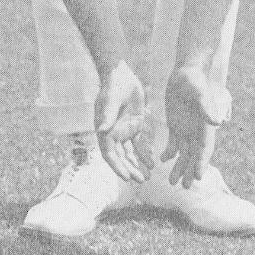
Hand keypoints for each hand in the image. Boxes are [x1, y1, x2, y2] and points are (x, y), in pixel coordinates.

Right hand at [95, 61, 153, 182]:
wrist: (121, 74)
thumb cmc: (113, 85)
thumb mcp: (111, 99)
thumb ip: (107, 114)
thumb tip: (102, 130)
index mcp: (104, 130)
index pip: (109, 154)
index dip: (117, 167)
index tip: (126, 178)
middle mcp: (113, 134)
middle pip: (121, 158)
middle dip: (130, 170)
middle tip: (141, 180)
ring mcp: (124, 131)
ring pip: (131, 154)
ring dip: (138, 165)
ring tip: (148, 177)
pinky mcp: (135, 126)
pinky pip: (140, 144)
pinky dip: (145, 154)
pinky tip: (153, 162)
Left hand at [161, 66, 225, 187]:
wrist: (185, 71)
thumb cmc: (194, 79)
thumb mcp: (198, 92)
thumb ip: (207, 107)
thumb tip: (218, 122)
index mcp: (205, 125)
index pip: (204, 148)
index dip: (201, 162)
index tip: (198, 177)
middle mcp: (197, 130)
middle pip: (194, 155)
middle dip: (190, 171)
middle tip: (184, 187)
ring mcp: (186, 129)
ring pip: (183, 153)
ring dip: (179, 167)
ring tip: (172, 182)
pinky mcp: (175, 125)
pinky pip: (173, 143)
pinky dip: (169, 153)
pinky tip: (162, 161)